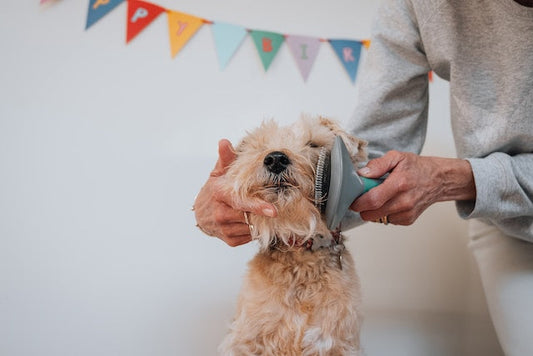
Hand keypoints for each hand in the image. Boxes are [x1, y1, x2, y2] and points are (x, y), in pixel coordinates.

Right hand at [194, 139, 276, 246]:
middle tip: (278, 208)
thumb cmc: (214, 190)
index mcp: (220, 194)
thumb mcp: (218, 173)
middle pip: (250, 216)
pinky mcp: (230, 240)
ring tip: (267, 213)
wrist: (201, 214)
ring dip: (262, 222)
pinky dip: (257, 229)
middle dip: (265, 214)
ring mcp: (225, 229)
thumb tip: (224, 142)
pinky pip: (250, 236)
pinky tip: (257, 221)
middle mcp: (221, 213)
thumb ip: (226, 158)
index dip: (258, 206)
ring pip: (252, 228)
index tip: (274, 210)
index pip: (241, 202)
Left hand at [350, 151, 475, 224]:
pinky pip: (386, 221)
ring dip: (372, 210)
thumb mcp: (397, 157)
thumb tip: (362, 174)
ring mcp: (407, 213)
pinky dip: (383, 213)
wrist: (439, 180)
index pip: (371, 201)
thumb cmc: (416, 168)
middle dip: (362, 207)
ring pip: (376, 219)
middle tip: (365, 196)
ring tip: (380, 197)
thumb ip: (377, 164)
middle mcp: (404, 202)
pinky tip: (390, 202)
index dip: (357, 202)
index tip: (352, 198)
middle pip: (370, 214)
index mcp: (399, 184)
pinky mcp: (408, 220)